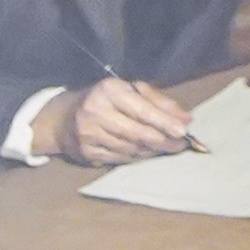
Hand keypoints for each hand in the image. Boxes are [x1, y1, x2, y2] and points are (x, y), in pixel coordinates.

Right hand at [52, 74, 195, 162]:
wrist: (63, 119)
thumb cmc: (105, 100)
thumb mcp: (129, 91)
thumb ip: (158, 102)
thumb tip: (185, 119)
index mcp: (109, 90)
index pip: (142, 110)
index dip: (163, 122)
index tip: (182, 131)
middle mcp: (95, 112)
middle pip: (137, 132)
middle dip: (162, 141)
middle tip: (181, 145)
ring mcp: (88, 134)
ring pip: (130, 148)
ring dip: (151, 150)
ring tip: (165, 148)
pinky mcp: (86, 152)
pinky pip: (119, 158)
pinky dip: (137, 157)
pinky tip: (146, 153)